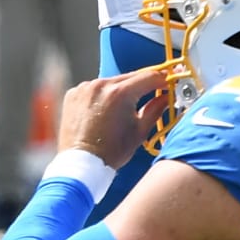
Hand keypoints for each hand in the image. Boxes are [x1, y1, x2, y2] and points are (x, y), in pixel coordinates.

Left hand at [55, 67, 169, 170]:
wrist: (81, 162)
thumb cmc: (111, 151)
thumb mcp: (140, 131)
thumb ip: (155, 110)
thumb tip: (165, 97)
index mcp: (120, 93)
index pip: (149, 76)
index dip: (162, 79)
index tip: (167, 83)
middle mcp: (100, 85)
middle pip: (129, 77)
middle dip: (142, 84)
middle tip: (152, 93)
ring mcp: (84, 88)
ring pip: (111, 82)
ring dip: (120, 90)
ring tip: (123, 107)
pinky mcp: (73, 94)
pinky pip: (93, 89)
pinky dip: (101, 95)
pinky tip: (103, 110)